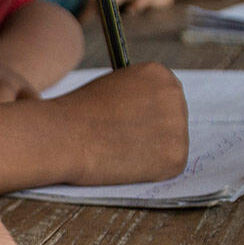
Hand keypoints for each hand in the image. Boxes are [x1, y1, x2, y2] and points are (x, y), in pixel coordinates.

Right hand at [54, 61, 187, 183]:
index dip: (147, 112)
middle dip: (155, 131)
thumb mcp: (112, 86)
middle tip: (126, 141)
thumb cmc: (78, 113)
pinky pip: (170, 167)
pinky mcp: (176, 157)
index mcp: (159, 73)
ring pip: (172, 144)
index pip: (166, 94)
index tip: (131, 122)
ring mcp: (178, 126)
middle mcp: (175, 95)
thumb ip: (137, 95)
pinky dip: (152, 171)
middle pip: (174, 118)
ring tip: (122, 151)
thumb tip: (149, 114)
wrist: (65, 137)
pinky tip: (128, 163)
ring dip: (152, 151)